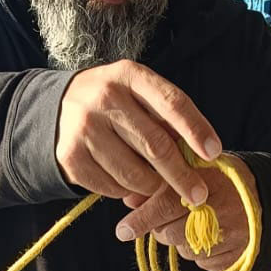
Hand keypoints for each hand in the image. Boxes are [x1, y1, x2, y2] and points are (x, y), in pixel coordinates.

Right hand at [56, 61, 221, 203]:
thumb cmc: (114, 104)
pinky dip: (127, 192)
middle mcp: (105, 98)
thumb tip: (199, 156)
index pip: (172, 102)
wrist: (56, 109)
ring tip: (158, 186)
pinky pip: (113, 187)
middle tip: (198, 195)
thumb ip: (166, 117)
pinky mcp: (72, 157)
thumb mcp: (137, 94)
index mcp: (129, 76)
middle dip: (182, 176)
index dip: (196, 130)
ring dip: (153, 187)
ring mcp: (85, 129)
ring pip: (135, 175)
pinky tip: (126, 182)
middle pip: (156, 146)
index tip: (214, 153)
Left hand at [115, 155, 256, 270]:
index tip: (123, 231)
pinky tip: (211, 236)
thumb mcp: (195, 170)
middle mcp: (218, 212)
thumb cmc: (223, 181)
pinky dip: (200, 252)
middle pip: (169, 232)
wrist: (269, 201)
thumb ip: (160, 182)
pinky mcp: (234, 259)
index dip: (143, 218)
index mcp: (206, 183)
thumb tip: (127, 198)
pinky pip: (201, 263)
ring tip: (196, 223)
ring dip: (181, 240)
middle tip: (172, 216)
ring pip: (183, 249)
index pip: (165, 204)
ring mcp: (228, 238)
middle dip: (162, 227)